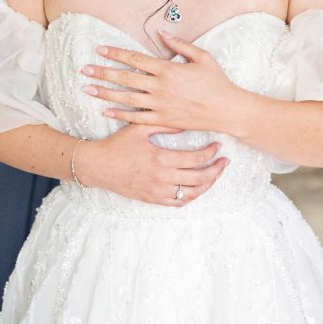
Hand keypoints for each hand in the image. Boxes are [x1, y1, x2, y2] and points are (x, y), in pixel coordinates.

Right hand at [77, 124, 226, 206]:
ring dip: (207, 184)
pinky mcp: (152, 199)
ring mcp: (158, 191)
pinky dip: (191, 196)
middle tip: (224, 161)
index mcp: (161, 159)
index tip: (217, 146)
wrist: (98, 167)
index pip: (196, 158)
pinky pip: (178, 202)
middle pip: (199, 178)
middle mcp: (162, 178)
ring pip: (192, 193)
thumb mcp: (140, 129)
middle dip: (216, 169)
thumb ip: (164, 125)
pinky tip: (197, 187)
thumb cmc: (118, 145)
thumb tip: (186, 121)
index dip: (211, 152)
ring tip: (214, 174)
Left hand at [80, 31, 236, 133]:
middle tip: (84, 69)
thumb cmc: (216, 82)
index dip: (116, 53)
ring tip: (88, 90)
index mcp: (167, 69)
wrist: (227, 109)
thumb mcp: (201, 57)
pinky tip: (106, 111)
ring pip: (126, 99)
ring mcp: (160, 105)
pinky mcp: (163, 120)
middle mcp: (160, 87)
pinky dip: (120, 115)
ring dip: (105, 94)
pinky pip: (137, 118)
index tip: (100, 49)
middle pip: (125, 78)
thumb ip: (179, 44)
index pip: (135, 59)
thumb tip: (161, 32)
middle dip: (103, 73)